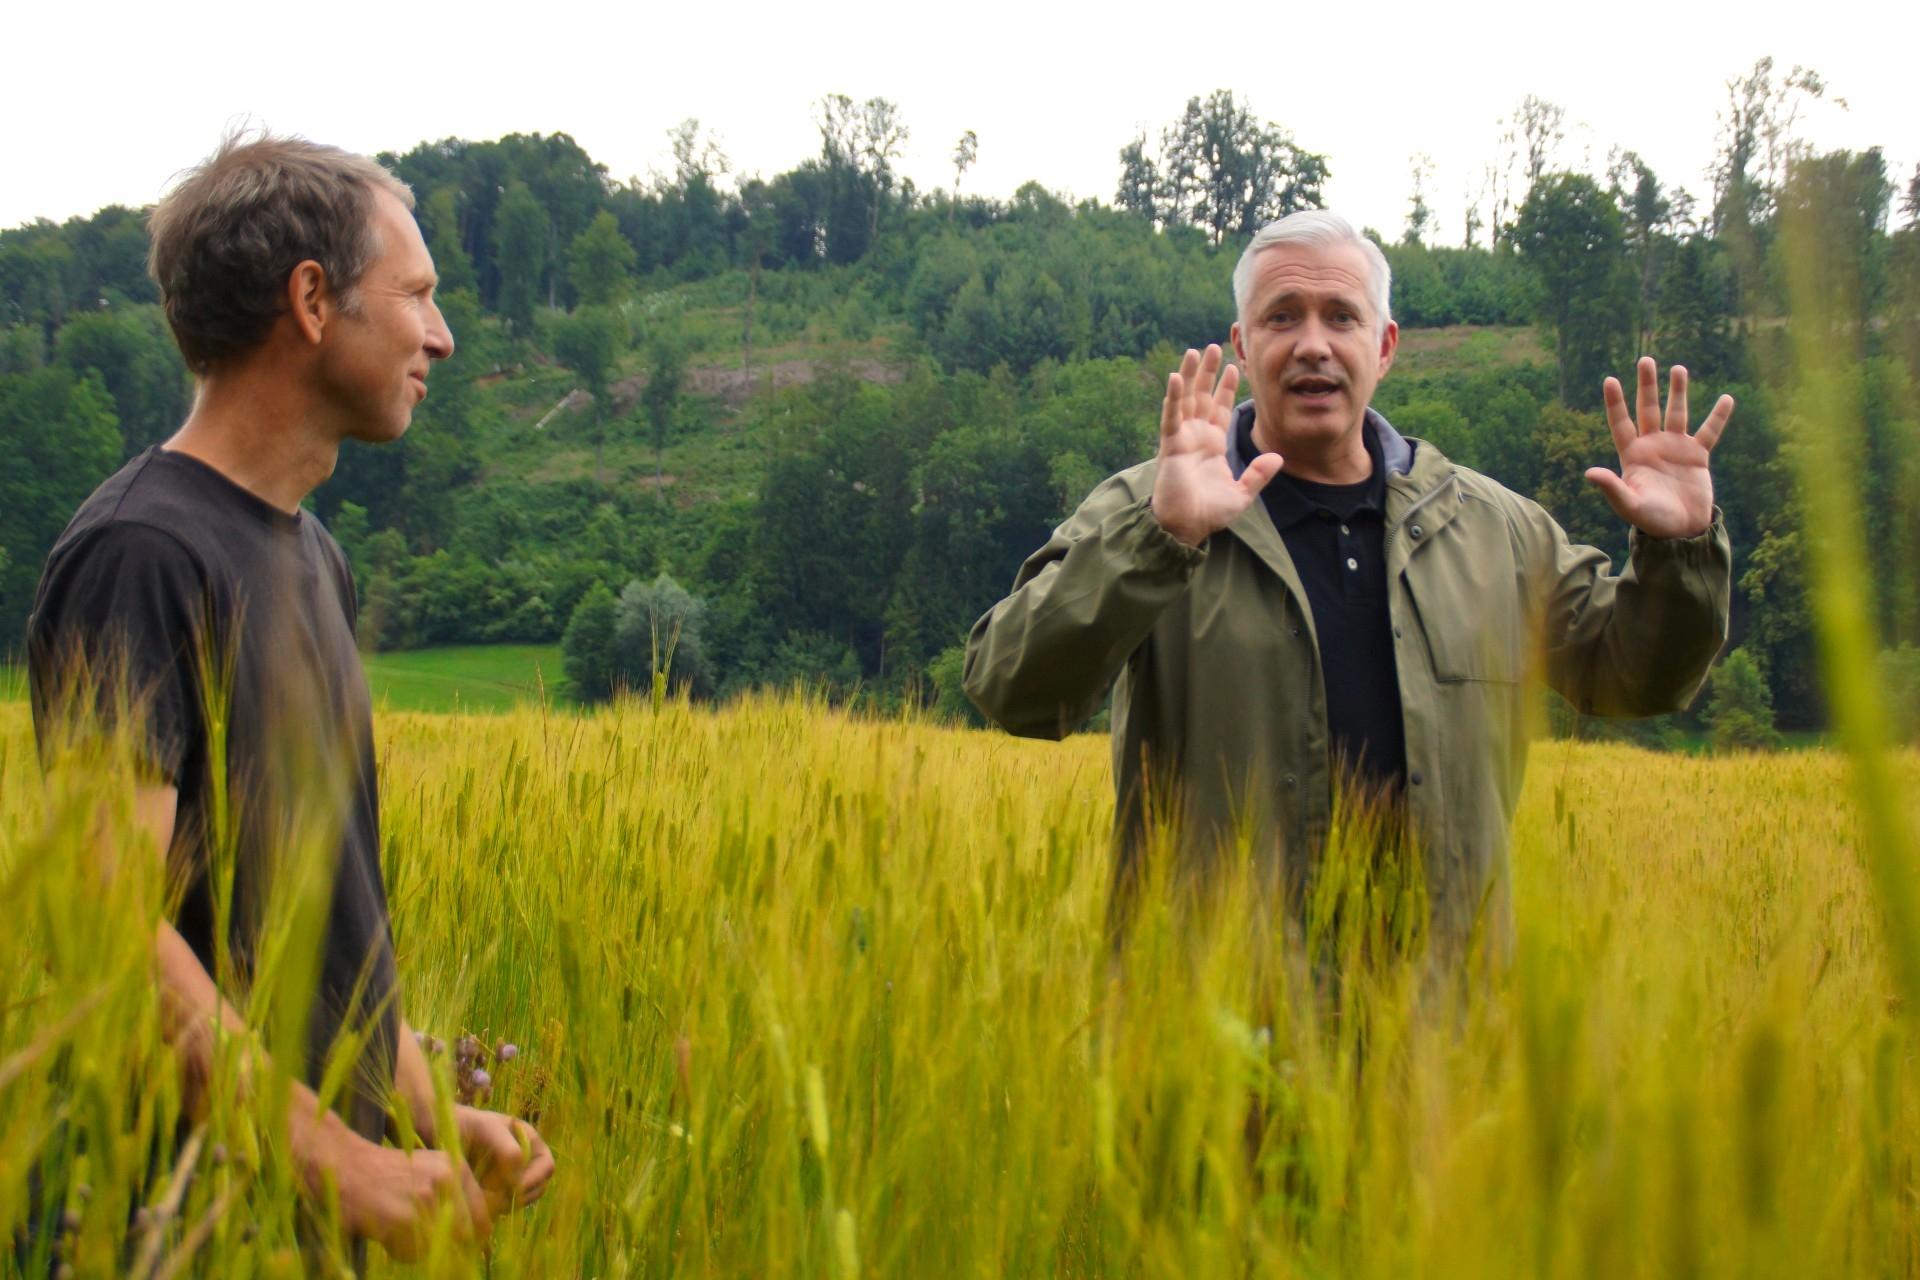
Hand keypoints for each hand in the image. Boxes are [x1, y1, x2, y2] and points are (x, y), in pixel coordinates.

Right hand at [318, 1126, 489, 1260]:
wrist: (345, 1169)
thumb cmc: (389, 1175)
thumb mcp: (431, 1171)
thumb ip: (457, 1197)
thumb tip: (480, 1235)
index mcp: (457, 1168)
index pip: (483, 1216)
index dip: (473, 1237)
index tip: (460, 1245)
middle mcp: (447, 1180)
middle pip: (467, 1234)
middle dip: (452, 1248)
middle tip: (427, 1244)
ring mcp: (425, 1199)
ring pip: (441, 1246)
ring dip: (422, 1248)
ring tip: (401, 1232)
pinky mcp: (403, 1218)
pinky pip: (414, 1252)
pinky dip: (401, 1251)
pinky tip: (386, 1233)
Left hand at [457, 1104, 555, 1216]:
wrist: (440, 1131)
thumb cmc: (466, 1125)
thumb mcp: (488, 1129)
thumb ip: (508, 1150)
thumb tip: (518, 1180)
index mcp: (531, 1143)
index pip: (546, 1167)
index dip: (534, 1179)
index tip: (514, 1188)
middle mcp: (525, 1163)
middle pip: (537, 1188)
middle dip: (520, 1196)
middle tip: (497, 1200)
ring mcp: (511, 1179)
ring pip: (520, 1200)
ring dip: (506, 1204)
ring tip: (484, 1200)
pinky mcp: (495, 1194)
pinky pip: (502, 1207)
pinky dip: (493, 1209)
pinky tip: (476, 1202)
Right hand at [1150, 345, 1283, 546]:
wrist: (1187, 526)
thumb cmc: (1210, 513)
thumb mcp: (1242, 493)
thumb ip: (1258, 475)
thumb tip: (1278, 457)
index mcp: (1213, 444)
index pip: (1220, 408)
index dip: (1226, 388)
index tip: (1233, 366)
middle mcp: (1196, 436)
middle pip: (1202, 396)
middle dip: (1208, 372)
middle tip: (1213, 346)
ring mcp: (1182, 437)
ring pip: (1185, 398)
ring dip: (1189, 375)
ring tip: (1194, 351)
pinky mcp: (1171, 444)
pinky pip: (1171, 415)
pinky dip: (1174, 397)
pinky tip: (1177, 377)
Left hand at [1586, 357, 1732, 537]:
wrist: (1680, 530)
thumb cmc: (1650, 520)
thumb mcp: (1629, 504)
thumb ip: (1611, 487)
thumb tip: (1589, 473)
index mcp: (1632, 455)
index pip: (1621, 423)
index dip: (1615, 403)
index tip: (1610, 379)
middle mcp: (1652, 446)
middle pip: (1648, 409)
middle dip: (1647, 385)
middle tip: (1645, 360)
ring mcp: (1675, 448)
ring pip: (1676, 413)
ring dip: (1678, 391)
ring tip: (1678, 368)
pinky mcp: (1698, 455)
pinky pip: (1709, 431)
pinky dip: (1718, 416)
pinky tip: (1727, 398)